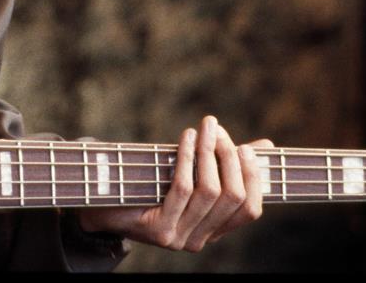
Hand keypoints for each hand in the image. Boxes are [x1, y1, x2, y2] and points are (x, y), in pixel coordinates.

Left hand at [77, 116, 271, 251]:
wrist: (100, 203)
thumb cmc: (148, 182)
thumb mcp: (190, 171)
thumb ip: (226, 164)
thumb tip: (265, 147)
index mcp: (212, 231)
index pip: (250, 210)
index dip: (255, 177)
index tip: (247, 147)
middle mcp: (199, 240)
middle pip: (233, 196)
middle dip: (229, 156)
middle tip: (218, 128)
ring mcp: (180, 238)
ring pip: (210, 191)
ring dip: (211, 151)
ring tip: (206, 126)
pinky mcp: (159, 230)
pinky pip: (183, 188)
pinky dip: (189, 158)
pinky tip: (188, 137)